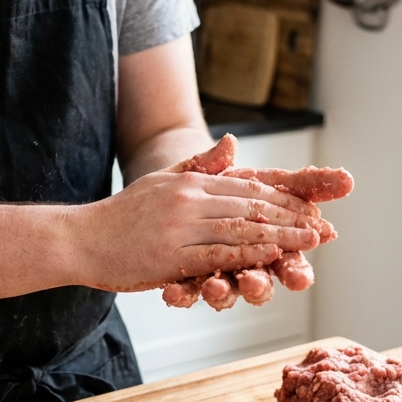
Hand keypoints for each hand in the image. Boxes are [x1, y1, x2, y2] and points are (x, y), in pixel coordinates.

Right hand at [66, 146, 321, 292]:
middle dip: (290, 217)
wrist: (80, 239)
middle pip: (251, 207)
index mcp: (190, 183)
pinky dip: (249, 256)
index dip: (282, 198)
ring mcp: (180, 228)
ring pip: (241, 230)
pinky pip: (218, 255)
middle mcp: (189, 201)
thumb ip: (200, 165)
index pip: (247, 187)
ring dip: (280, 237)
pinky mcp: (171, 256)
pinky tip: (272, 258)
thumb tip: (234, 143)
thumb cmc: (121, 215)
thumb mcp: (163, 180)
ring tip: (309, 242)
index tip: (310, 206)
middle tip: (321, 227)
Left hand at [161, 136, 352, 310]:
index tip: (300, 278)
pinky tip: (170, 294)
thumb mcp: (268, 179)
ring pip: (223, 293)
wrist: (184, 190)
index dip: (296, 272)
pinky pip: (184, 291)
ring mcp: (216, 275)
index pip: (290, 265)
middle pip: (258, 284)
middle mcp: (246, 267)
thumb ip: (306, 183)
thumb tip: (348, 179)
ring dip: (220, 294)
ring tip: (213, 289)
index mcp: (271, 247)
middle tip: (254, 284)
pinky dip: (179, 294)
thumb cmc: (234, 189)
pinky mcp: (185, 279)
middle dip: (258, 286)